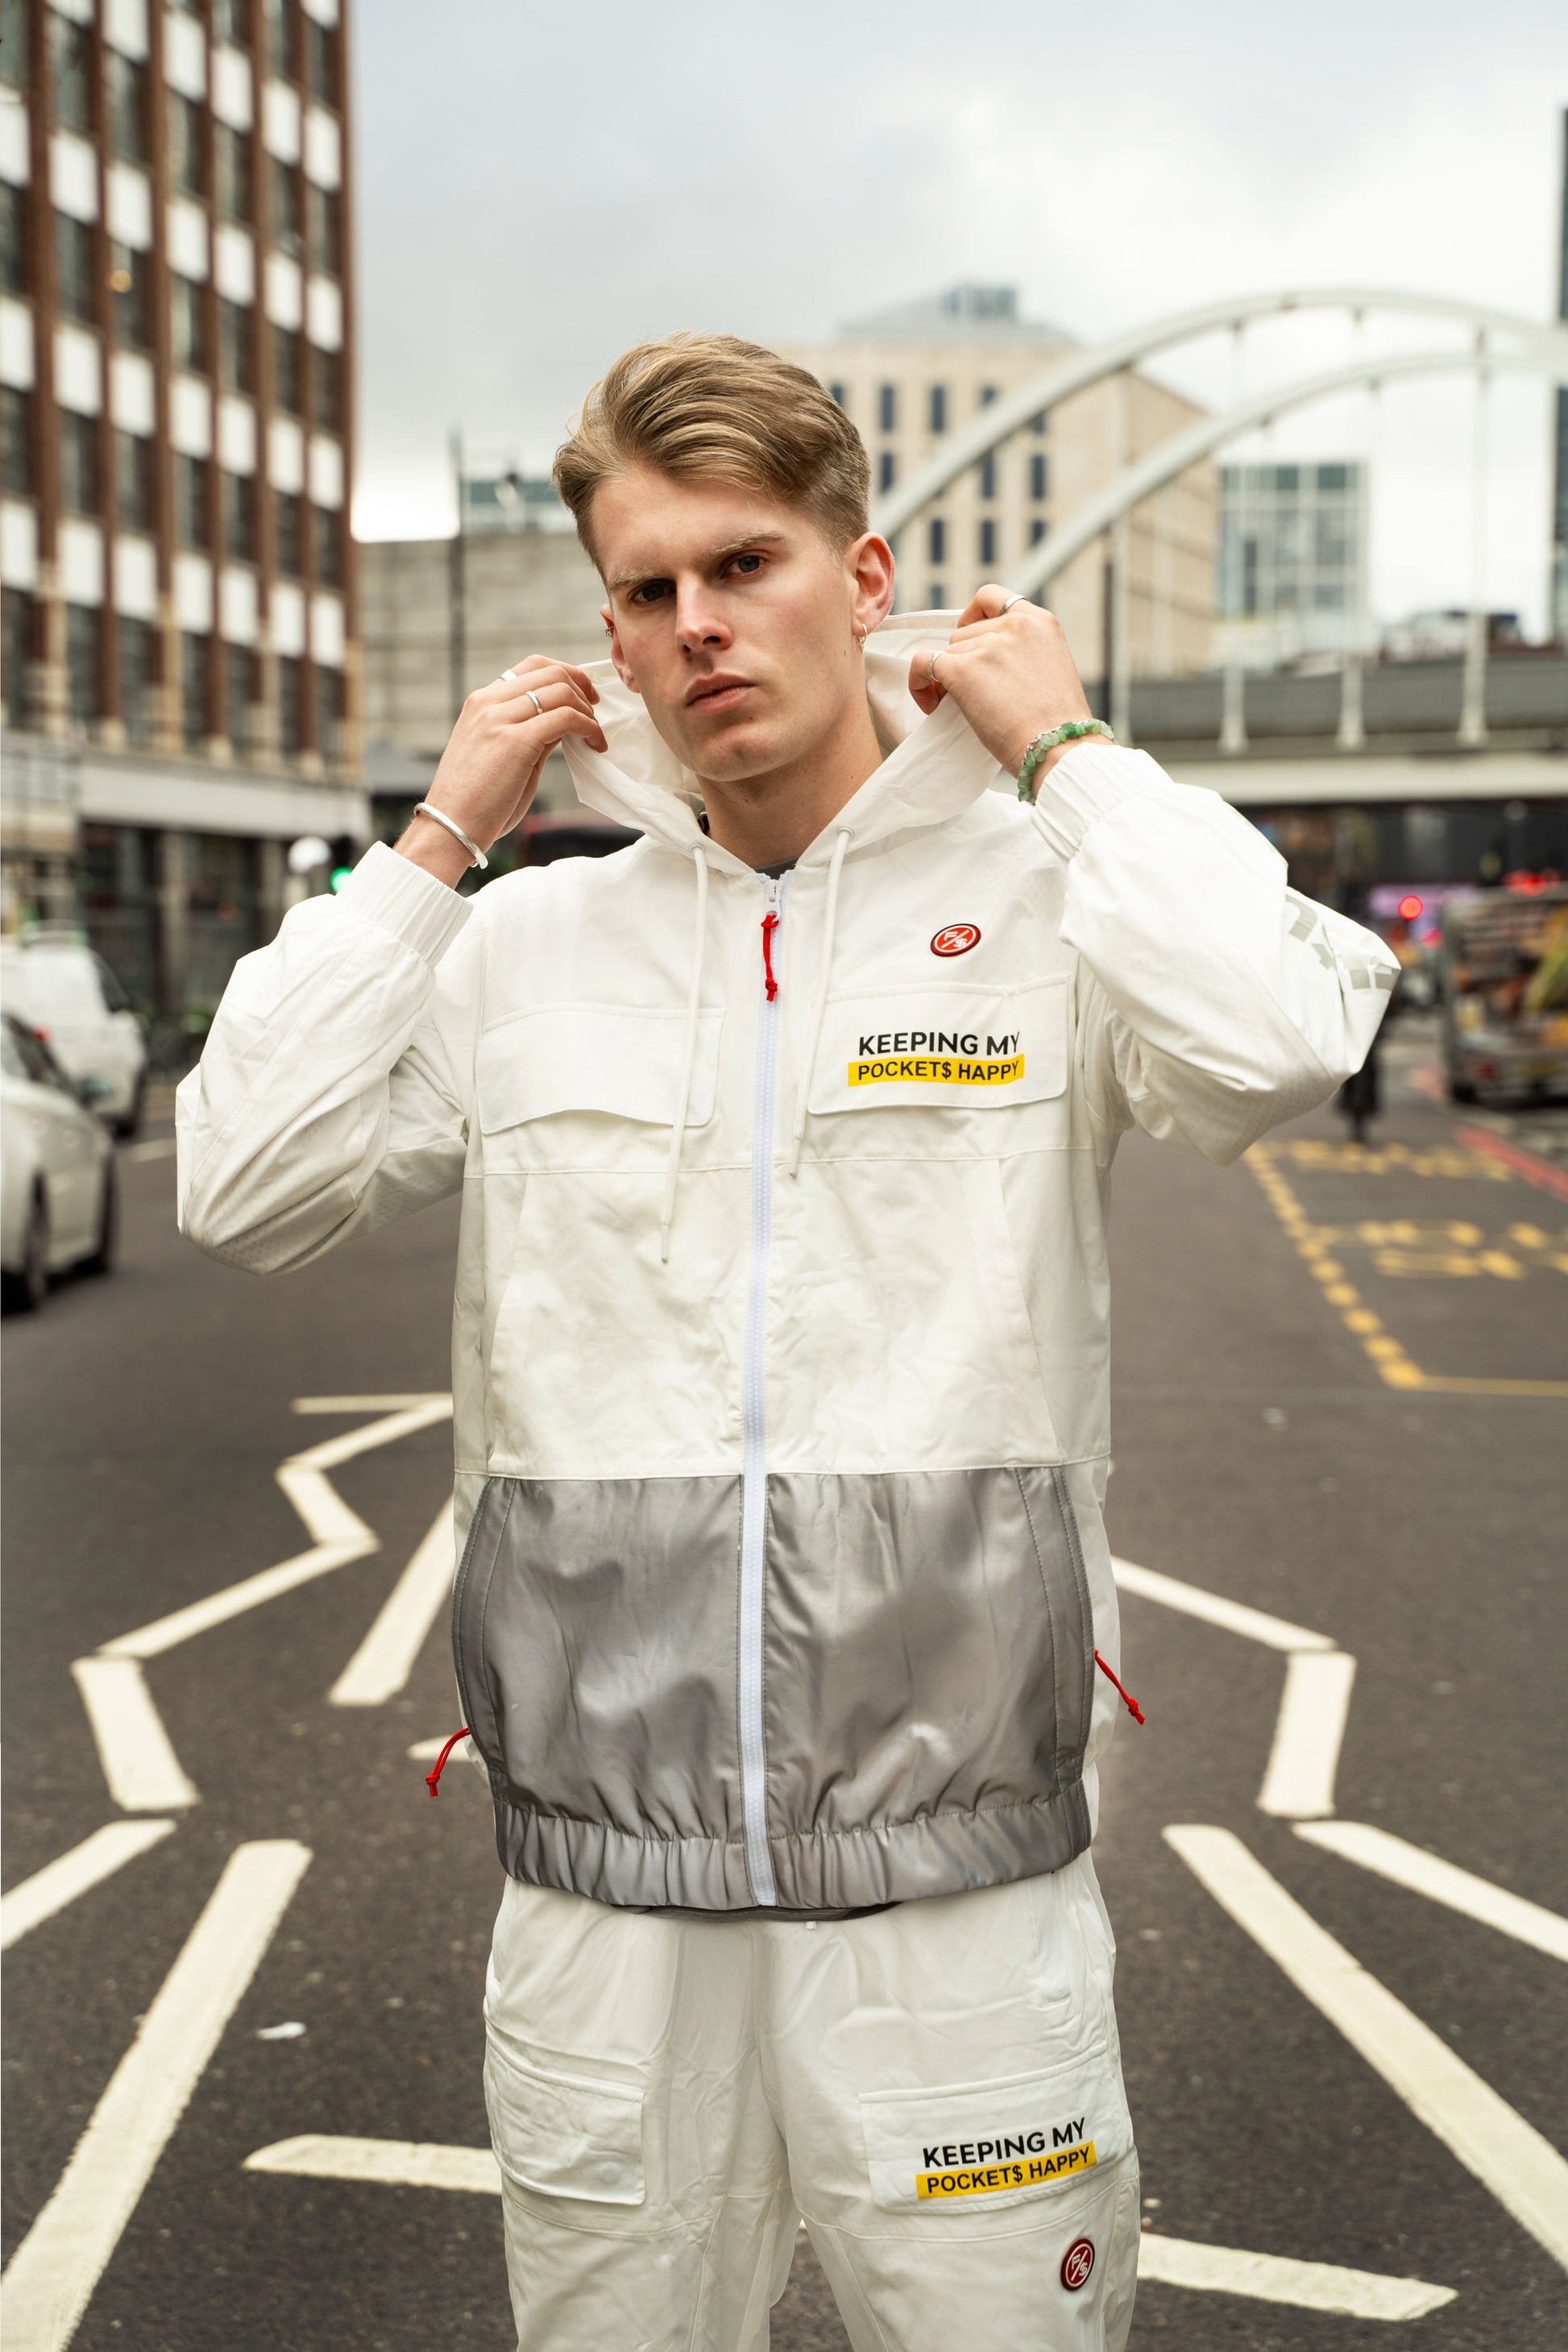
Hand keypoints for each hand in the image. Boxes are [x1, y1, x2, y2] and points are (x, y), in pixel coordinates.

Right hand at [397, 659, 607, 884]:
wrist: (449, 828)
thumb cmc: (475, 802)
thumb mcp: (502, 755)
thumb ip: (529, 732)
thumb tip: (563, 720)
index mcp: (481, 702)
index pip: (531, 667)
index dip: (566, 675)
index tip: (584, 697)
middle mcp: (488, 703)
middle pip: (550, 671)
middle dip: (582, 688)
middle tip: (596, 714)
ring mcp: (499, 719)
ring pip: (561, 689)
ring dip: (587, 711)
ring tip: (594, 736)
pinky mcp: (515, 741)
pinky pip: (565, 717)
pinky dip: (588, 727)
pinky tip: (594, 745)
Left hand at [907, 585, 1094, 786]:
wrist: (1057, 748)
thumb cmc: (1056, 725)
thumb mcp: (1051, 667)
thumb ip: (1024, 651)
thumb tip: (984, 656)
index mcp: (1039, 621)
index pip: (991, 598)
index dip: (973, 617)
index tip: (972, 640)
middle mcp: (1014, 625)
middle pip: (964, 631)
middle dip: (963, 660)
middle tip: (973, 692)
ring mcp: (988, 645)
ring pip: (947, 651)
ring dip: (947, 677)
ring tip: (962, 707)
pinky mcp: (963, 669)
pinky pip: (923, 663)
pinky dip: (918, 682)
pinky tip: (929, 703)